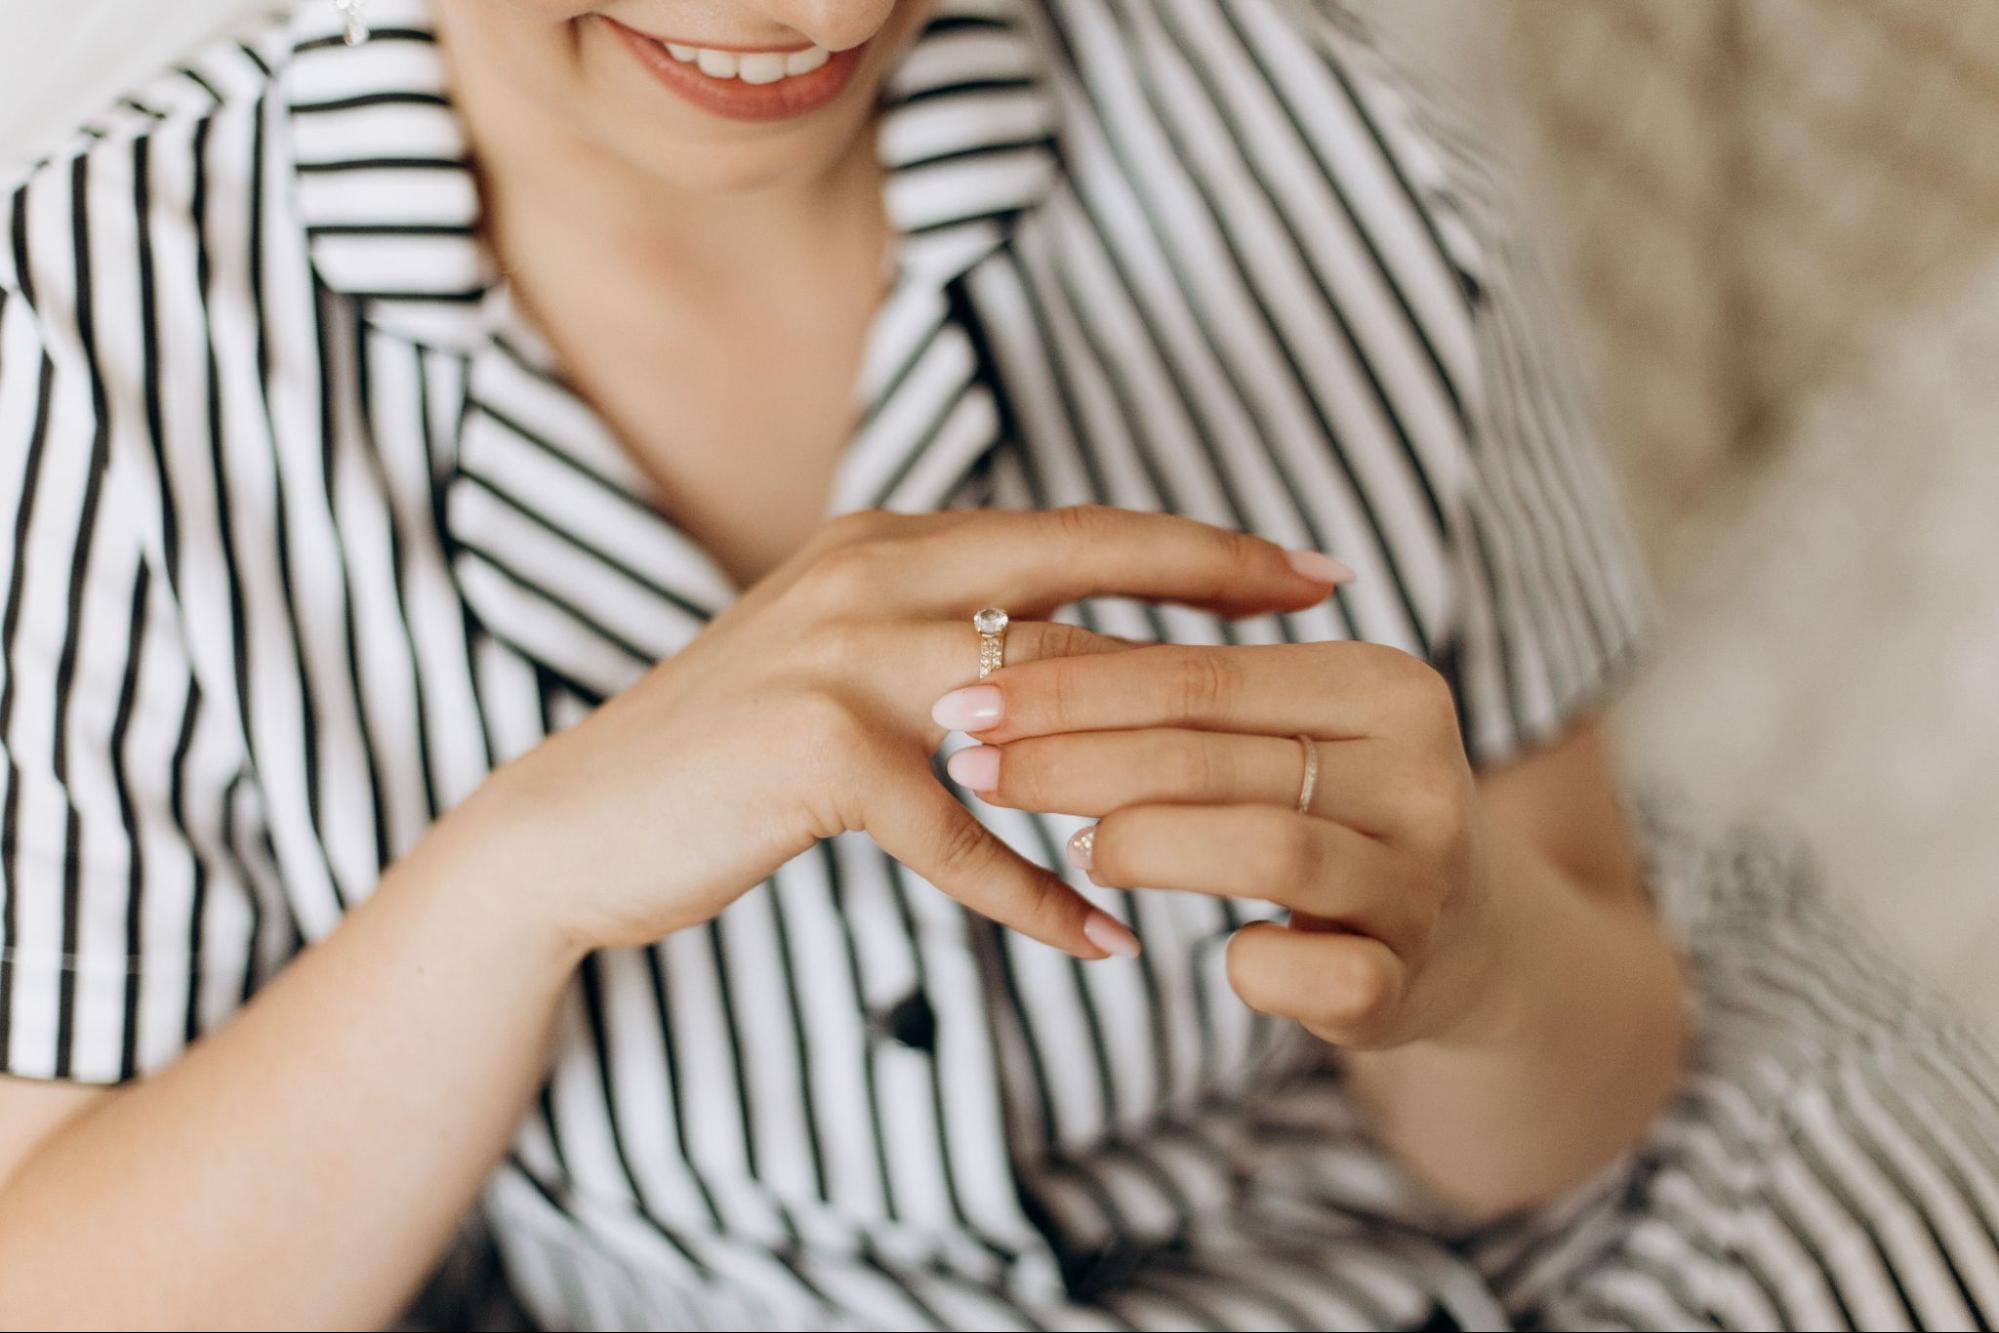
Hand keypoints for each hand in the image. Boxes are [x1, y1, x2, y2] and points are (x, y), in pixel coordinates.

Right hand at [455, 506, 1347, 960]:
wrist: (579, 826)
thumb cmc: (726, 754)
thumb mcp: (840, 659)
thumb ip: (938, 633)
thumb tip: (1057, 642)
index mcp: (890, 547)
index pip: (1074, 531)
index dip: (1194, 545)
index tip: (1302, 562)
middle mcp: (874, 574)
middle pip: (1081, 573)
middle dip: (1216, 587)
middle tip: (1329, 603)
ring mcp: (843, 657)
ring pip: (1041, 697)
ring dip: (1150, 759)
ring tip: (1252, 800)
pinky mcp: (817, 753)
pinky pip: (963, 831)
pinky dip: (1035, 892)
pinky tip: (1101, 940)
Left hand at [933, 638, 1502, 1047]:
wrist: (1470, 941)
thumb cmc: (1335, 815)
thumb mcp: (1291, 737)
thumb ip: (1192, 702)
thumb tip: (1009, 675)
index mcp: (1386, 686)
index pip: (1201, 676)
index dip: (1072, 689)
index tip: (969, 699)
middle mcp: (1419, 773)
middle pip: (1211, 755)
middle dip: (1070, 761)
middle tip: (972, 765)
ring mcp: (1421, 881)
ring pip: (1262, 846)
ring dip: (1143, 845)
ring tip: (1075, 850)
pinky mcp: (1405, 982)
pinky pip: (1304, 972)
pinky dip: (1243, 966)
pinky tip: (1210, 955)